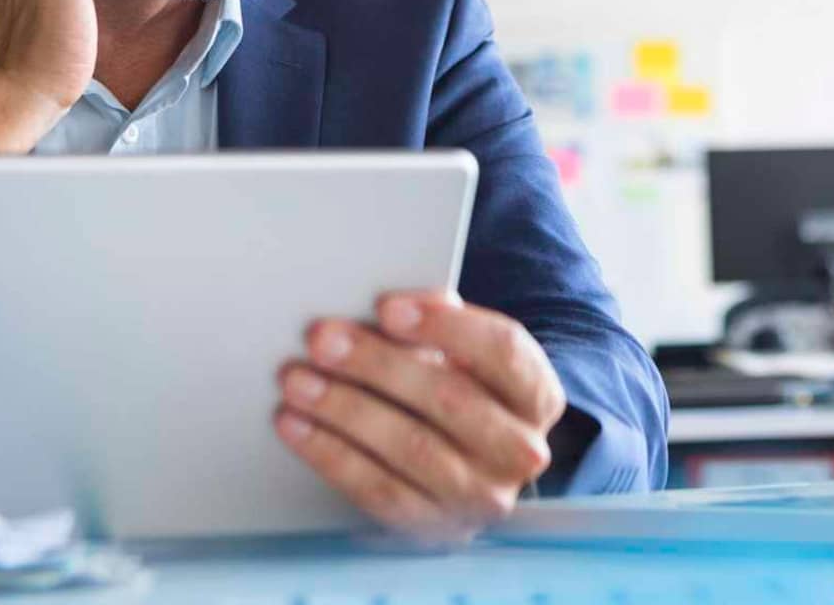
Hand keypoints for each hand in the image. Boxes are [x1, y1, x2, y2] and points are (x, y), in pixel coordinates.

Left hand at [275, 292, 566, 543]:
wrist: (469, 465)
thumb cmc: (460, 389)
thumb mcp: (464, 353)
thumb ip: (440, 321)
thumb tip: (392, 306)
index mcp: (537, 394)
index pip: (502, 351)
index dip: (444, 326)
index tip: (385, 307)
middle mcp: (520, 451)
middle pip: (450, 399)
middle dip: (378, 365)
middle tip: (321, 339)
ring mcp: (481, 497)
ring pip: (411, 448)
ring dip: (345, 410)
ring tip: (297, 381)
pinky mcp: (435, 528)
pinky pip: (379, 490)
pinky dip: (330, 455)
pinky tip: (296, 425)